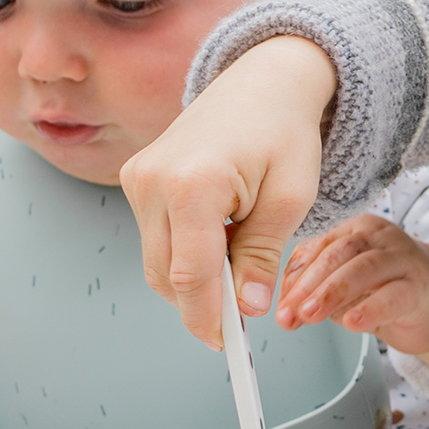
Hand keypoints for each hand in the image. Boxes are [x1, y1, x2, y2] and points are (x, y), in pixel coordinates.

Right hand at [120, 36, 338, 348]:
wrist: (264, 82)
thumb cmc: (285, 132)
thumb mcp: (291, 197)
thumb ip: (265, 253)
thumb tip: (249, 306)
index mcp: (193, 183)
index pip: (190, 274)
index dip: (208, 316)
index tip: (226, 346)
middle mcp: (152, 180)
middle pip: (166, 273)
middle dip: (203, 301)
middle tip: (242, 319)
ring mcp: (137, 178)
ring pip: (158, 259)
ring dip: (195, 276)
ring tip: (242, 264)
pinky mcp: (136, 178)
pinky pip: (157, 236)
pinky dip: (187, 251)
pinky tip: (223, 239)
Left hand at [276, 216, 428, 376]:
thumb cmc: (386, 289)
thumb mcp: (344, 285)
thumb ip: (316, 289)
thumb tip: (286, 307)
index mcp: (357, 230)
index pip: (319, 247)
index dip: (294, 277)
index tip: (278, 306)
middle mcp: (382, 238)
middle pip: (339, 252)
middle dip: (308, 284)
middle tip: (290, 312)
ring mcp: (405, 259)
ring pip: (365, 268)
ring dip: (332, 292)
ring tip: (310, 315)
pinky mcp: (422, 287)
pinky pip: (395, 295)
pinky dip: (371, 308)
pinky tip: (352, 321)